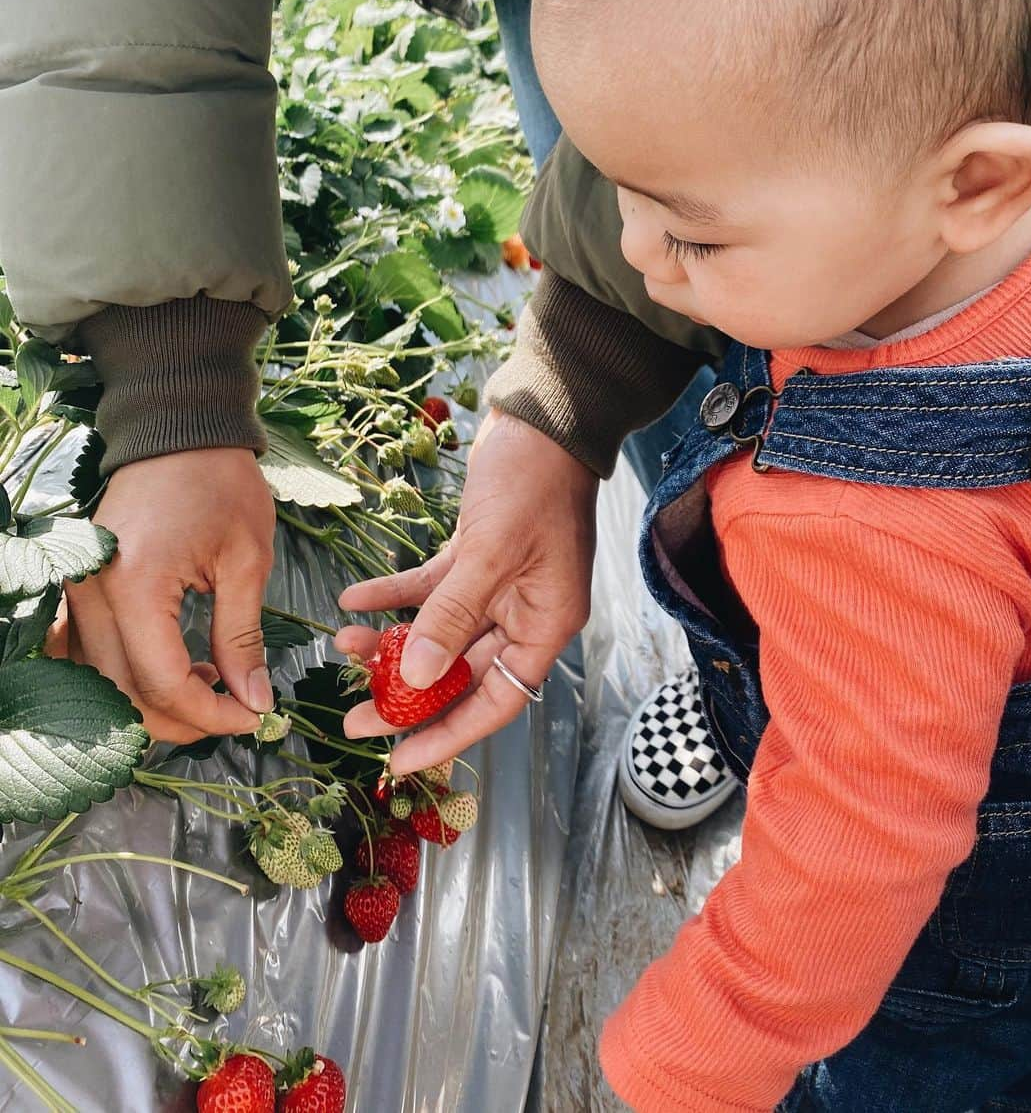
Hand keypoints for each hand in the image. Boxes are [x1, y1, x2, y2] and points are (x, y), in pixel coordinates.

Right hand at [46, 448, 276, 742]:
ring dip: (155, 702)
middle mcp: (92, 594)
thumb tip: (254, 702)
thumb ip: (243, 637)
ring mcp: (77, 592)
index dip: (208, 715)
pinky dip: (130, 678)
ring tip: (212, 683)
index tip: (252, 716)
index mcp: (135, 586)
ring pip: (103, 683)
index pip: (162, 683)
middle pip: (124, 694)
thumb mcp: (247, 560)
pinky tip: (178, 667)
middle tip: (236, 710)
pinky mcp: (79, 589)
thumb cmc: (219, 484)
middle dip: (183, 719)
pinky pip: (91, 656)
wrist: (178, 431)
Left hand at [335, 410, 598, 774]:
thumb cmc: (534, 483)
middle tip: (353, 716)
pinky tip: (352, 600)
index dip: (446, 735)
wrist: (543, 419)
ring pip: (439, 633)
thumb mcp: (491, 554)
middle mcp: (522, 613)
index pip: (494, 701)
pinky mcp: (477, 555)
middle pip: (461, 673)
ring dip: (391, 642)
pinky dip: (393, 596)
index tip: (398, 758)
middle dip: (405, 695)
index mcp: (543, 625)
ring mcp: (500, 585)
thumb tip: (413, 679)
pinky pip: (429, 590)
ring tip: (340, 646)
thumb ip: (451, 617)